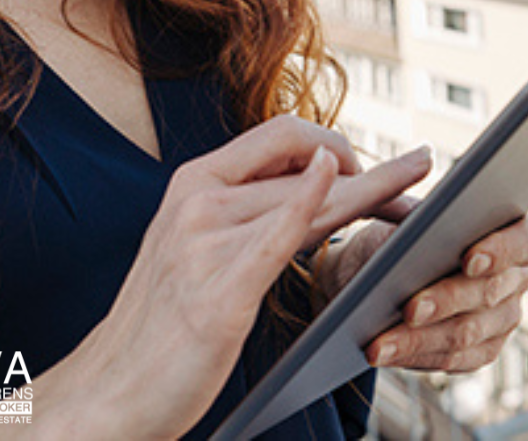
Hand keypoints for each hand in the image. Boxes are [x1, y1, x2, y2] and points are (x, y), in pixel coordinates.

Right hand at [0, 117, 429, 440]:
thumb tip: (318, 181)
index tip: (370, 163)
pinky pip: (276, 234)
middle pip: (305, 163)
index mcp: (196, 182)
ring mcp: (204, 242)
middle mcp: (198, 199)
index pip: (280, 134)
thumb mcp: (197, 245)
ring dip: (372, 193)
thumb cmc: (163, 322)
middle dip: (372, 167)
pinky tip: (341, 178)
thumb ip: (250, 209)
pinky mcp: (217, 292)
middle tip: (422, 165)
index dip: (334, 140)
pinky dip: (312, 199)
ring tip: (414, 196)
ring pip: (309, 199)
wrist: (105, 394)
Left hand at [322, 215, 527, 374]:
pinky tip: (385, 352)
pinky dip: (413, 355)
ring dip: (419, 338)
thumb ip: (418, 218)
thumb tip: (416, 229)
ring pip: (467, 332)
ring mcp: (503, 318)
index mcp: (512, 230)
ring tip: (381, 342)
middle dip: (445, 300)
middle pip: (489, 292)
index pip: (524, 240)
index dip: (500, 250)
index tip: (469, 258)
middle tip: (410, 308)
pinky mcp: (482, 350)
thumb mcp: (404, 216)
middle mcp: (516, 277)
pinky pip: (452, 359)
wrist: (379, 267)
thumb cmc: (399, 231)